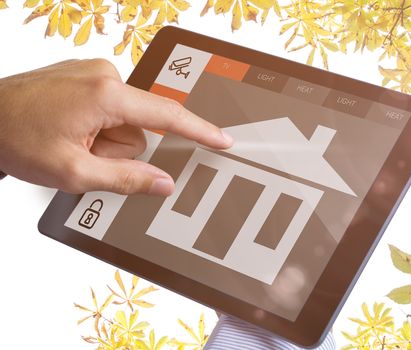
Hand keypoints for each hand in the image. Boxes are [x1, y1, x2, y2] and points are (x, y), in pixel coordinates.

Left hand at [0, 59, 232, 195]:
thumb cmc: (14, 138)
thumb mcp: (73, 171)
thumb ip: (126, 179)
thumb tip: (164, 183)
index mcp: (105, 93)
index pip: (166, 115)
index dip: (198, 131)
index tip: (223, 140)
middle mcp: (103, 73)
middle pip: (139, 127)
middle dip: (118, 149)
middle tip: (82, 156)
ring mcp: (91, 71)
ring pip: (123, 121)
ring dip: (104, 139)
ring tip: (68, 142)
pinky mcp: (82, 74)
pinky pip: (108, 108)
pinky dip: (95, 125)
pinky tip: (67, 130)